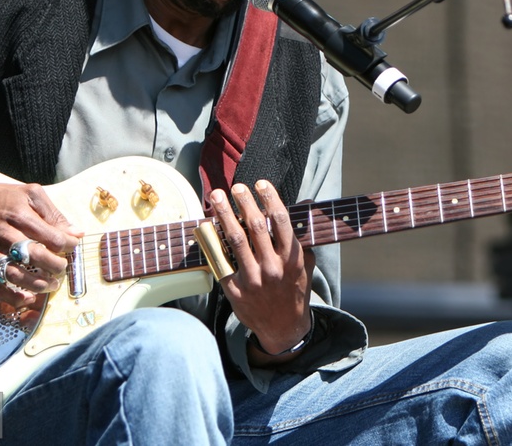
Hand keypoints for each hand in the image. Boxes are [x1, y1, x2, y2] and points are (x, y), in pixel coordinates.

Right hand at [0, 180, 83, 306]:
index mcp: (21, 216)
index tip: (72, 246)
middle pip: (37, 257)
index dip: (68, 245)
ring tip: (51, 284)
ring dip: (38, 284)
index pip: (53, 238)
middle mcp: (7, 235)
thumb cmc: (0, 197)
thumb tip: (76, 232)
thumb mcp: (30, 194)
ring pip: (17, 275)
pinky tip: (28, 297)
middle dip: (56, 266)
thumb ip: (54, 213)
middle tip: (62, 267)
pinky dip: (13, 296)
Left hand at [208, 180, 313, 361]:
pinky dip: (213, 241)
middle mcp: (272, 267)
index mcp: (291, 258)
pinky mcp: (235, 290)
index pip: (280, 220)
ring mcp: (252, 279)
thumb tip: (303, 204)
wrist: (283, 327)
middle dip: (244, 202)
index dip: (269, 198)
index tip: (260, 183)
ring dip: (224, 214)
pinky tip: (207, 226)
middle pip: (255, 226)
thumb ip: (302, 235)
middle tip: (236, 186)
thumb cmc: (293, 290)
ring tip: (217, 196)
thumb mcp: (305, 264)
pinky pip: (221, 260)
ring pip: (235, 239)